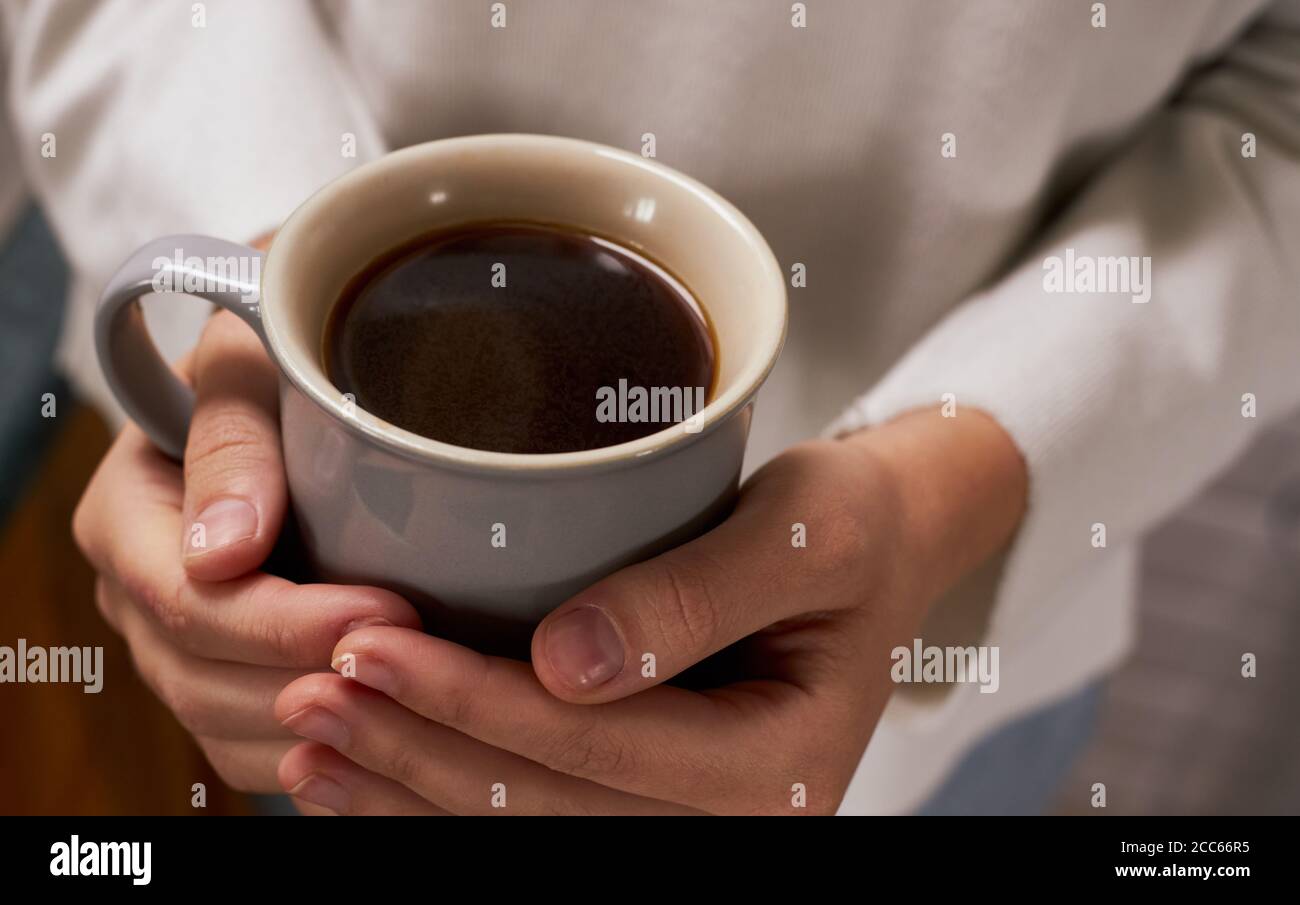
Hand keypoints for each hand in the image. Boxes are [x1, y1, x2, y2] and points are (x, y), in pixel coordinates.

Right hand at [73, 309, 421, 795]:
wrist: (288, 384)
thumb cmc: (272, 358)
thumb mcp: (247, 359)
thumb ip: (232, 435)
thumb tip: (223, 552)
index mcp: (126, 516)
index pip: (189, 598)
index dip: (287, 620)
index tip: (388, 608)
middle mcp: (137, 590)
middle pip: (202, 676)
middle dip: (312, 677)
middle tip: (417, 663)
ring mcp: (174, 641)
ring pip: (226, 724)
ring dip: (319, 727)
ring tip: (412, 705)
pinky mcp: (222, 672)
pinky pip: (252, 745)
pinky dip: (316, 753)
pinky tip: (385, 737)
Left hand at [275, 409, 1025, 814]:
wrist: (876, 553)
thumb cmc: (847, 525)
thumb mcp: (804, 534)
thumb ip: (694, 598)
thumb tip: (567, 664)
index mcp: (777, 768)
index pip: (596, 747)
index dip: (470, 705)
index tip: (364, 646)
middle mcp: (736, 823)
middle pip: (545, 810)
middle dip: (415, 756)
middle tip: (309, 692)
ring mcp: (694, 825)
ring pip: (529, 835)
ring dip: (409, 795)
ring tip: (308, 743)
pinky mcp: (659, 805)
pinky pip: (542, 823)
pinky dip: (444, 803)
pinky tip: (368, 774)